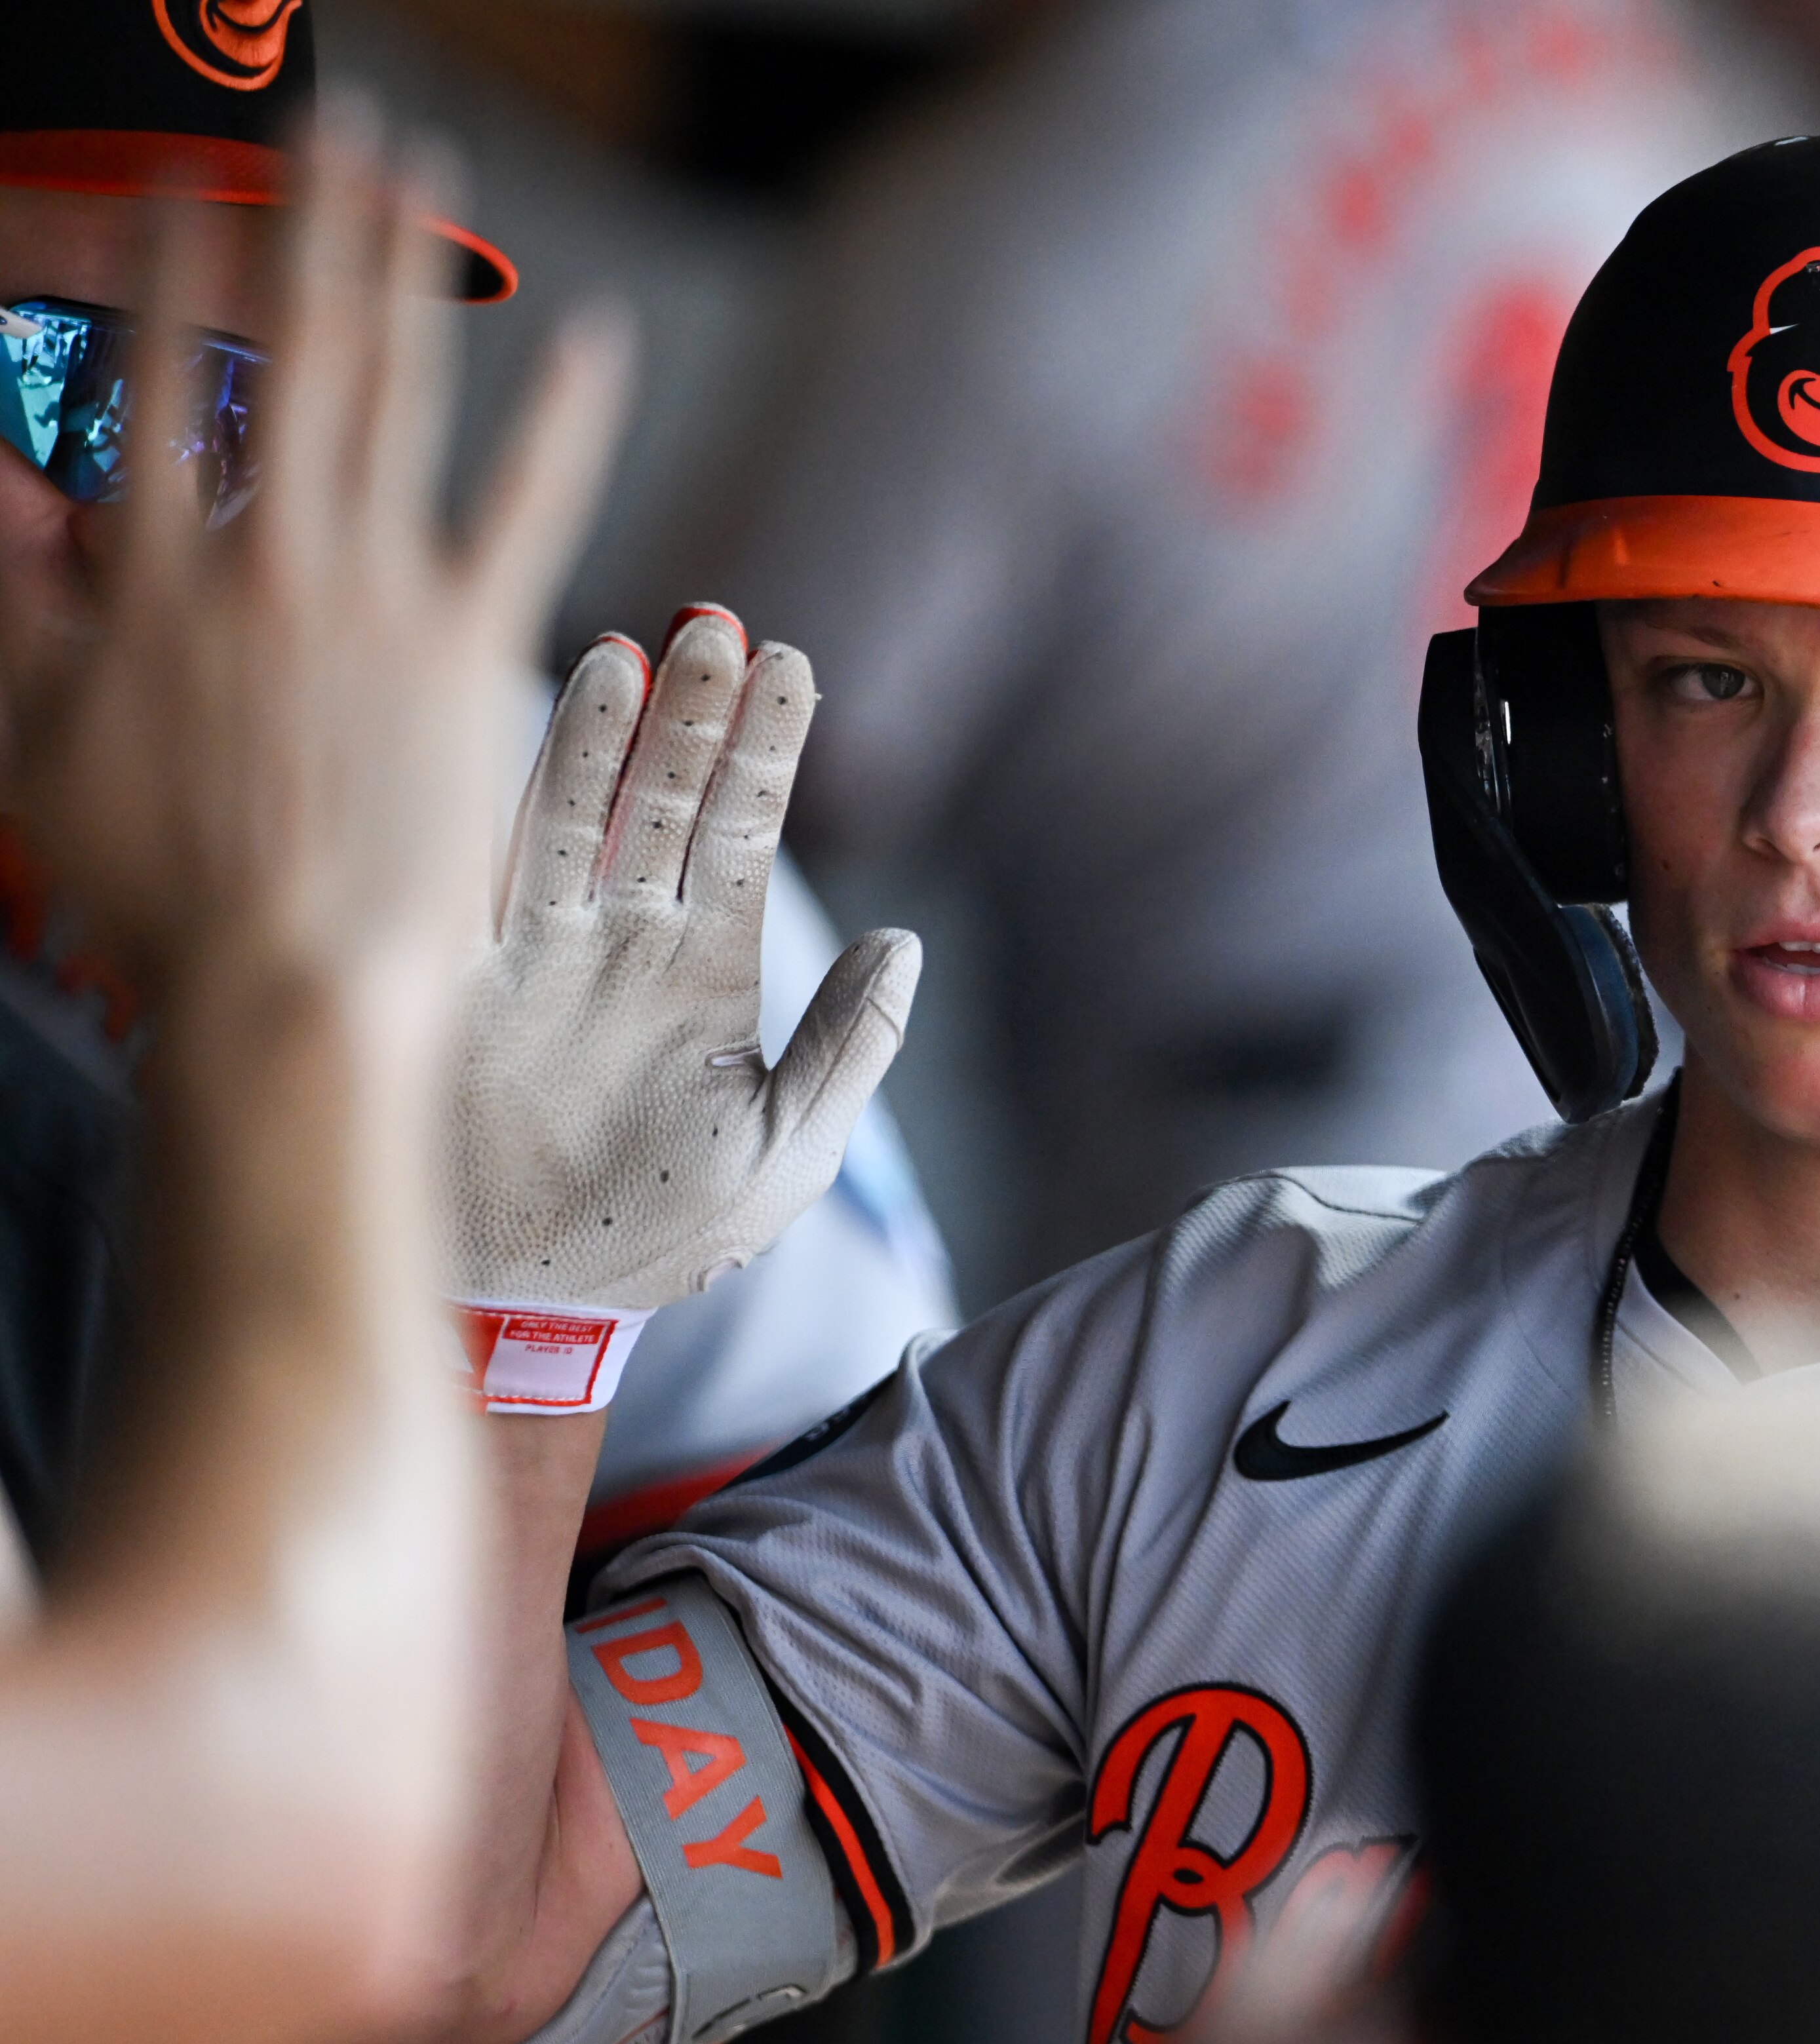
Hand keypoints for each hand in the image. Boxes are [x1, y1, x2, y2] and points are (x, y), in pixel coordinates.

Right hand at [0, 133, 628, 1008]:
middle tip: (331, 126)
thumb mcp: (37, 740)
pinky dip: (568, 420)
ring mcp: (377, 596)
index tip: (186, 195)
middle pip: (290, 352)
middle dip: (306, 224)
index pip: (160, 382)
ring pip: (394, 395)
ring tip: (419, 178)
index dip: (172, 272)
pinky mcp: (471, 648)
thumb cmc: (167, 888)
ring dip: (404, 272)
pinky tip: (599, 339)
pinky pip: (530, 510)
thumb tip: (2, 504)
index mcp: (158, 575)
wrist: (284, 980)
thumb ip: (20, 609)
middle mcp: (270, 558)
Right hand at [447, 608, 918, 1308]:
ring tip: (643, 643)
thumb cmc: (664, 1238)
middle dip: (698, 714)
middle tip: (722, 624)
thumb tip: (906, 944)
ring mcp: (543, 954)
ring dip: (612, 728)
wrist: (534, 1305)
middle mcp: (625, 946)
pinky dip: (512, 791)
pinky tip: (532, 726)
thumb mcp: (787, 1151)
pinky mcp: (465, 979)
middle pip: (669, 800)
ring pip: (583, 811)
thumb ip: (851, 1047)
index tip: (795, 664)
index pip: (746, 836)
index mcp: (707, 976)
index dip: (771, 751)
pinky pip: (488, 867)